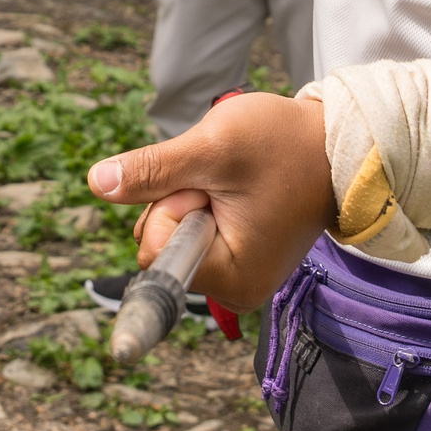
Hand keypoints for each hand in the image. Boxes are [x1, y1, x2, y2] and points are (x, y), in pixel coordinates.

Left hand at [86, 92, 334, 309]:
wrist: (333, 143)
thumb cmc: (284, 144)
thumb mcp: (214, 148)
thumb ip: (152, 170)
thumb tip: (96, 183)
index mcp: (232, 277)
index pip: (154, 250)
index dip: (173, 205)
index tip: (211, 184)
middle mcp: (234, 288)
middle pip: (159, 242)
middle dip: (180, 198)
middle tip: (227, 179)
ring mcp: (236, 274)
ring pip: (172, 232)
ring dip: (191, 195)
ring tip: (236, 181)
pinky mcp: (237, 256)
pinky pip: (192, 229)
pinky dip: (202, 201)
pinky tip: (236, 189)